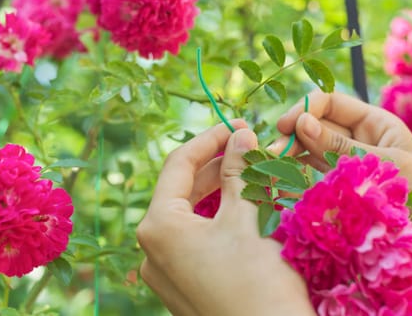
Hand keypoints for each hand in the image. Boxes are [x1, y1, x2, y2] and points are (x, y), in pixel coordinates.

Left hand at [136, 120, 314, 315]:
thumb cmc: (259, 280)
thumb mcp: (247, 216)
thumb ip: (238, 171)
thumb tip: (239, 135)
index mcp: (158, 226)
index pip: (178, 164)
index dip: (209, 139)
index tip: (239, 126)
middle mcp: (152, 249)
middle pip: (183, 189)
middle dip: (217, 165)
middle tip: (250, 147)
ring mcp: (165, 271)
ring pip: (191, 215)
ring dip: (220, 191)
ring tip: (251, 173)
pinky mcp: (182, 285)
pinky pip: (195, 239)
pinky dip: (217, 218)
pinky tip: (242, 207)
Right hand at [273, 89, 411, 309]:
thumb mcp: (382, 165)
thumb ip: (339, 147)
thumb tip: (300, 123)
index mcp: (374, 124)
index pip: (331, 104)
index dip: (305, 109)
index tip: (284, 126)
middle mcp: (358, 140)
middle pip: (317, 126)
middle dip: (293, 134)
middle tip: (271, 151)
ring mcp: (347, 165)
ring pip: (311, 151)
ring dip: (291, 154)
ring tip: (270, 164)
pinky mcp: (341, 188)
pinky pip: (315, 174)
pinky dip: (297, 174)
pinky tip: (282, 177)